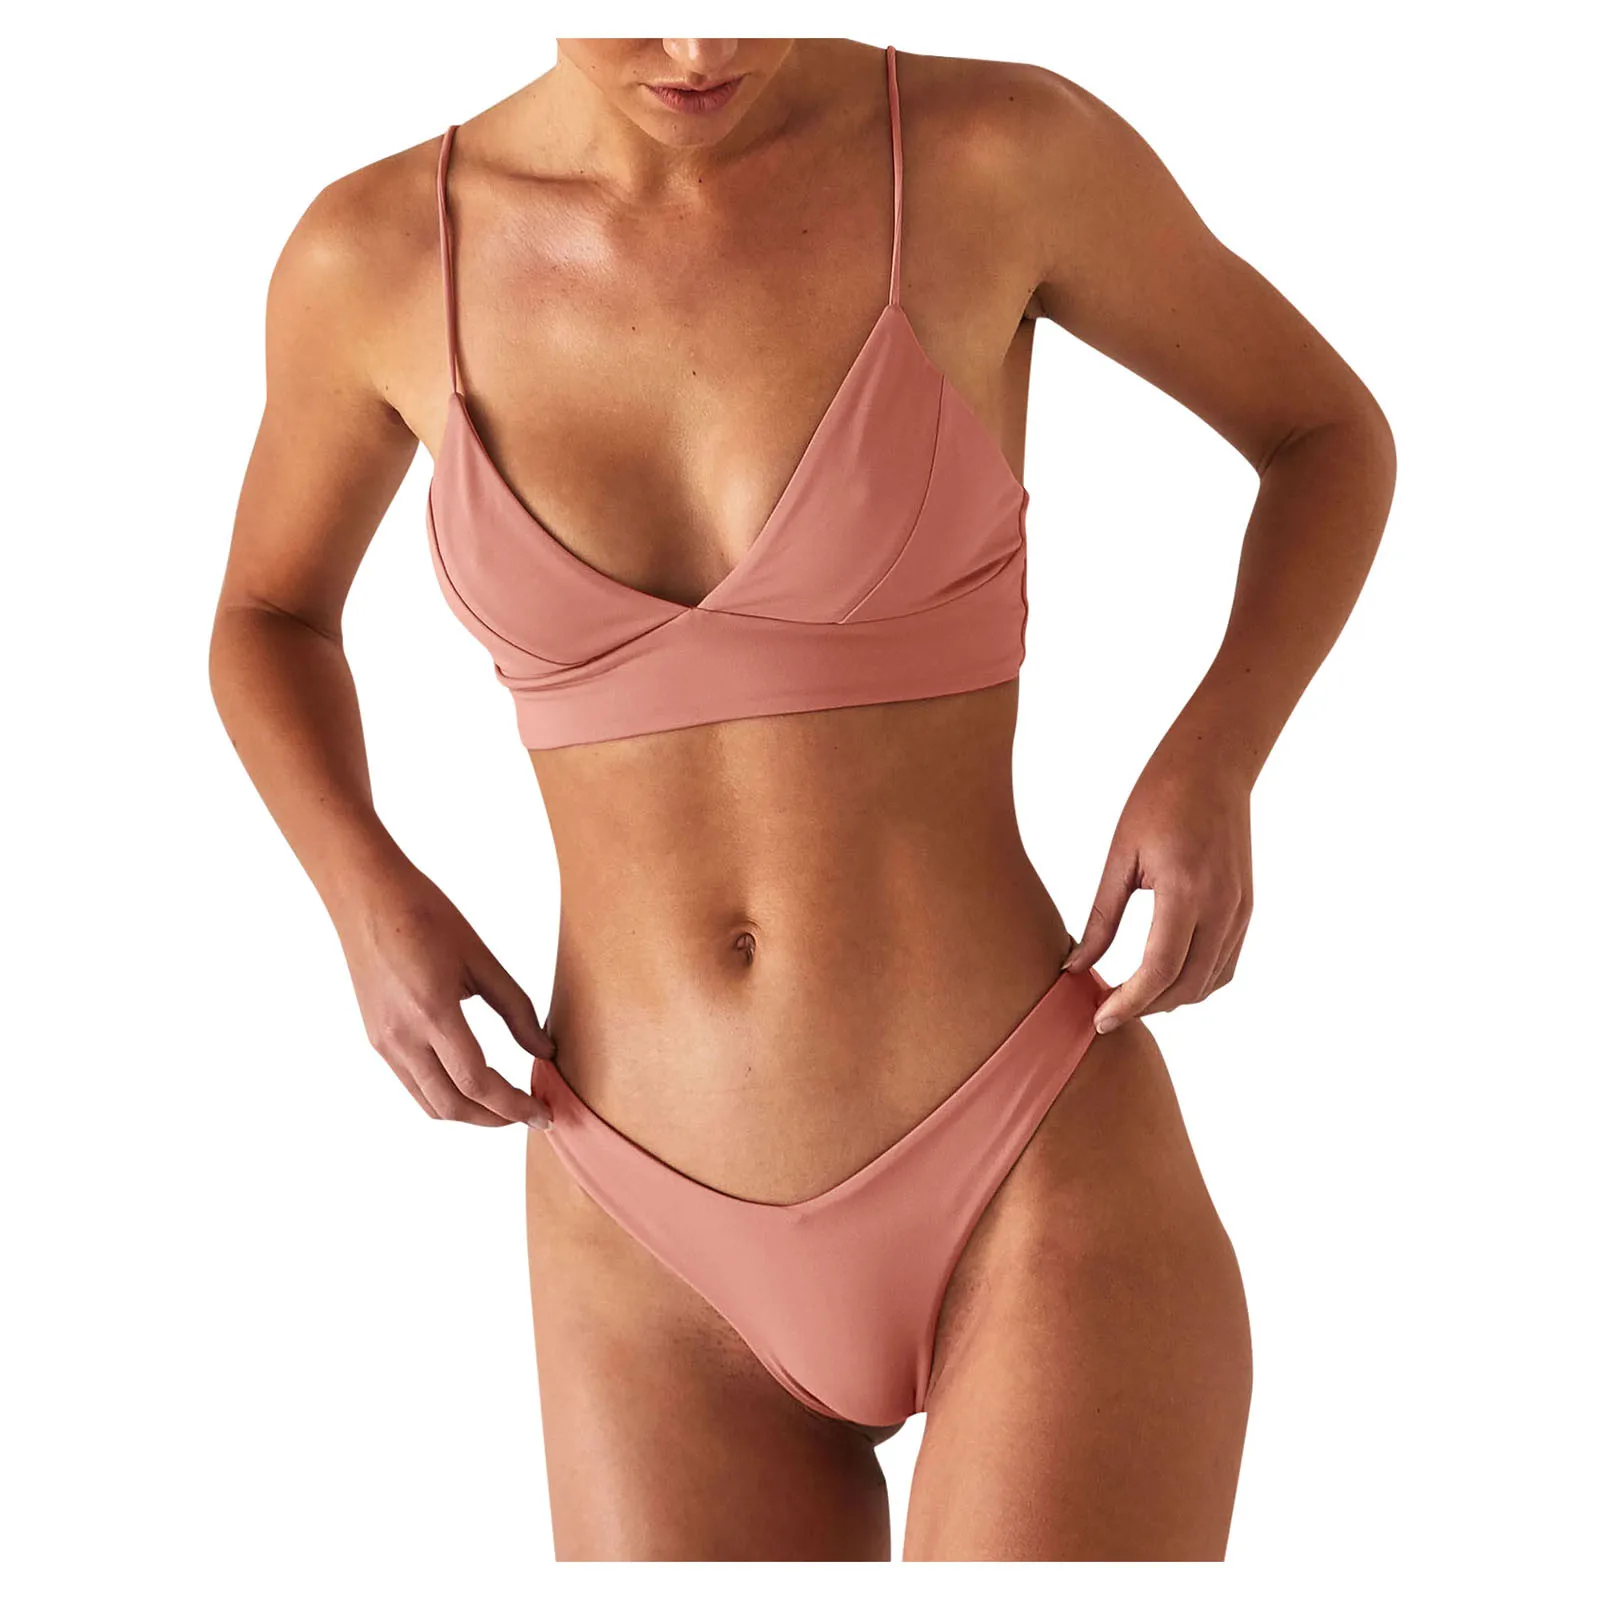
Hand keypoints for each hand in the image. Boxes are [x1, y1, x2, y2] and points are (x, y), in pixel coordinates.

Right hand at [335, 862, 554, 1126]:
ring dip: (469, 1113)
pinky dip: (445, 1095)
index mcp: (432, 1012)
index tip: (543, 1113)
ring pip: (428, 1103)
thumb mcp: (481, 959)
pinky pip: (412, 1084)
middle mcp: (401, 1037)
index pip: (477, 1082)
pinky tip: (470, 1082)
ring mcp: (383, 1042)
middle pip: (451, 1106)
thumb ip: (517, 1009)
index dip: (514, 1106)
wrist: (366, 896)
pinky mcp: (375, 1039)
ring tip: (504, 1104)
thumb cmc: (427, 916)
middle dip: (495, 1119)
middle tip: (529, 1113)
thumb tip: (544, 1051)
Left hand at [1064, 743, 1252, 1032]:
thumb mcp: (1120, 856)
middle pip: (1187, 985)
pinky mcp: (1246, 907)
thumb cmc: (1159, 798)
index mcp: (1186, 891)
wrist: (1215, 763)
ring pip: (1210, 982)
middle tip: (1106, 1011)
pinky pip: (1226, 964)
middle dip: (1146, 1007)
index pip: (1159, 970)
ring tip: (1131, 997)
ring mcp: (1240, 910)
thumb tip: (1076, 966)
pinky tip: (1164, 977)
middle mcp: (1222, 907)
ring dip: (1172, 999)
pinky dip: (1196, 981)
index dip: (1129, 1002)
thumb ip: (1101, 917)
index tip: (1100, 1019)